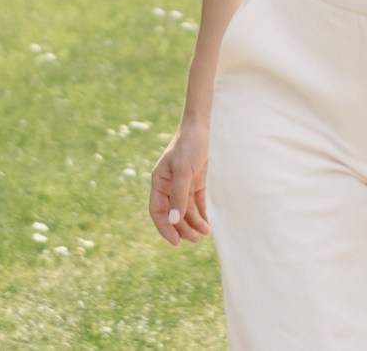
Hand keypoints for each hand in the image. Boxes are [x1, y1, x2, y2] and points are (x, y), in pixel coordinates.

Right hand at [148, 118, 211, 244]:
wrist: (207, 125)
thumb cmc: (190, 144)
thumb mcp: (183, 170)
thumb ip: (178, 196)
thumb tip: (174, 221)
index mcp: (160, 182)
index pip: (158, 211)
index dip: (165, 228)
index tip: (176, 242)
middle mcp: (170, 186)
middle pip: (173, 214)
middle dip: (182, 228)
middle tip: (196, 240)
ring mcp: (185, 184)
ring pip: (187, 211)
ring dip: (194, 224)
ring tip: (205, 233)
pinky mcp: (199, 182)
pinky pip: (199, 203)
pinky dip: (203, 214)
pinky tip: (209, 223)